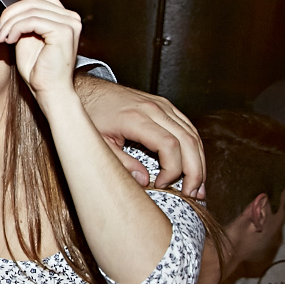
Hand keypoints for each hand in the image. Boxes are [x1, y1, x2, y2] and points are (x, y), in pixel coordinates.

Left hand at [0, 0, 79, 99]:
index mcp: (62, 16)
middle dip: (9, 13)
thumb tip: (8, 4)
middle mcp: (69, 17)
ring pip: (29, 10)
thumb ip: (22, 19)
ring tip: (2, 38)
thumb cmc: (38, 68)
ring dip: (10, 23)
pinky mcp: (63, 31)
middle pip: (31, 0)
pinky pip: (31, 21)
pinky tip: (10, 40)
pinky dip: (16, 29)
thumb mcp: (26, 36)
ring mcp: (69, 23)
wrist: (49, 90)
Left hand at [73, 77, 204, 196]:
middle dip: (195, 171)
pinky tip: (194, 165)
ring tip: (197, 186)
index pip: (169, 145)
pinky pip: (187, 128)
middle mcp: (154, 109)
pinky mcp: (165, 106)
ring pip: (192, 134)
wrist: (86, 89)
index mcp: (136, 118)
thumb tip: (143, 181)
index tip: (162, 185)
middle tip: (192, 194)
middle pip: (188, 141)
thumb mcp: (98, 143)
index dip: (172, 169)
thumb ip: (121, 163)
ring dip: (199, 162)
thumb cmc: (89, 114)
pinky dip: (194, 148)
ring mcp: (162, 105)